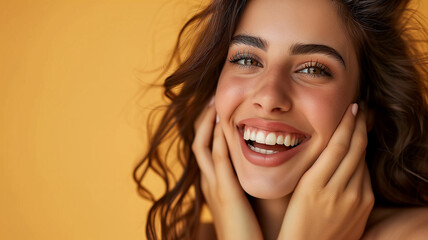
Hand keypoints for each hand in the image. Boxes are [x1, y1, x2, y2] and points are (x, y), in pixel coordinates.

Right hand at [192, 100, 262, 239]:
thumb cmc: (250, 228)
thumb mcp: (243, 199)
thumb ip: (246, 180)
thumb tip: (263, 163)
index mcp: (213, 183)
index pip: (205, 148)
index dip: (208, 128)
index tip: (217, 108)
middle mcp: (208, 181)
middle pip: (198, 143)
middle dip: (203, 121)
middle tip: (212, 99)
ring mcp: (213, 186)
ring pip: (202, 147)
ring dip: (208, 124)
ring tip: (215, 103)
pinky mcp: (224, 192)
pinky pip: (217, 160)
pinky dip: (218, 140)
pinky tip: (225, 124)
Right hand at [278, 104, 374, 239]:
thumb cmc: (296, 220)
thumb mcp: (297, 191)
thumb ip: (313, 168)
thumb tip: (332, 143)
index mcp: (313, 185)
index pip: (337, 146)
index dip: (346, 123)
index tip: (351, 107)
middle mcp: (336, 191)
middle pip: (355, 149)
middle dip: (360, 124)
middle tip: (361, 108)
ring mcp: (354, 200)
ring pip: (362, 161)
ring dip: (362, 140)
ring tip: (360, 124)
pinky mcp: (364, 208)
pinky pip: (365, 177)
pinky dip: (362, 162)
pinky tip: (358, 153)